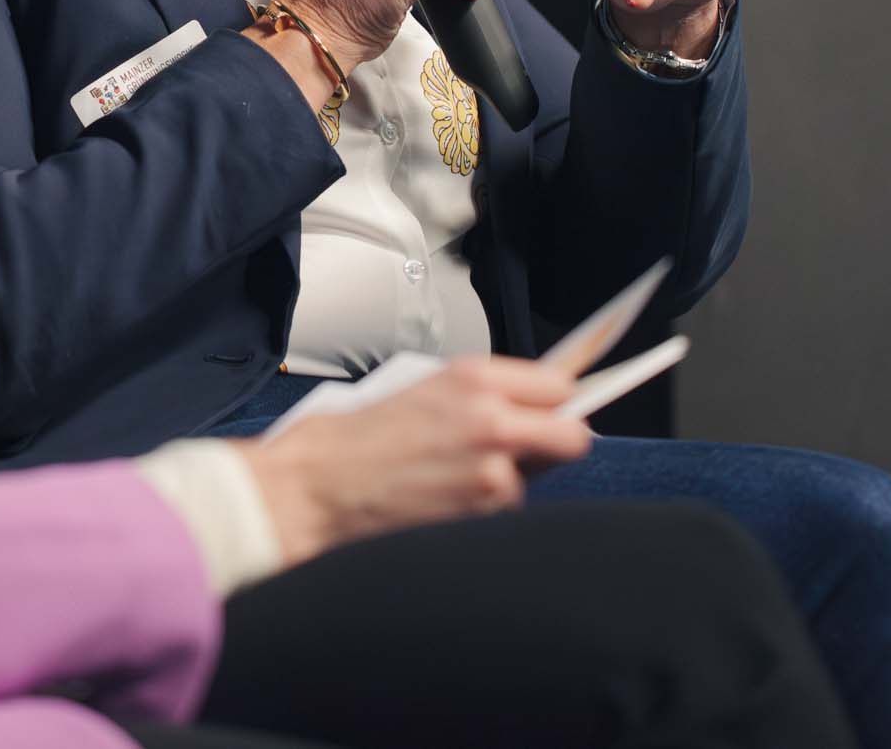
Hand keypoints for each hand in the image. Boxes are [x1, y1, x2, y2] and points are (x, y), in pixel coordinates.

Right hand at [234, 357, 592, 566]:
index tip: (551, 414)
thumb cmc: (357, 439)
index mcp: (472, 377)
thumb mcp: (422, 389)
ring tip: (457, 481)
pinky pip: (505, 512)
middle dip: (557, 445)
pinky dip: (484, 513)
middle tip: (530, 452)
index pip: (559, 386)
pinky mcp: (481, 512)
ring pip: (536, 481)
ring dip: (509, 484)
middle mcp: (490, 417)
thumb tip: (531, 408)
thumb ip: (479, 395)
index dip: (556, 404)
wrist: (317, 485)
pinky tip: (445, 503)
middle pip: (574, 436)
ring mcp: (490, 469)